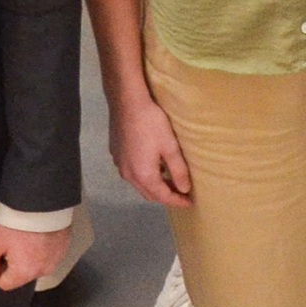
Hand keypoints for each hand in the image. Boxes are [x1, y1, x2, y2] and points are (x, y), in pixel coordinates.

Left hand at [0, 221, 70, 291]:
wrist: (43, 200)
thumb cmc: (15, 223)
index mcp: (25, 273)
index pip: (5, 283)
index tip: (1, 249)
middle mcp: (44, 271)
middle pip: (22, 274)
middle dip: (15, 261)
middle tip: (13, 239)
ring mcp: (57, 258)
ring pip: (36, 264)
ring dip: (30, 254)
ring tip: (27, 234)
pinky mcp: (65, 246)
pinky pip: (49, 254)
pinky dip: (43, 246)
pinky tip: (39, 231)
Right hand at [110, 89, 194, 207]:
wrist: (126, 103)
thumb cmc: (152, 124)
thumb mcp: (170, 147)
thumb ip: (178, 170)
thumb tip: (184, 189)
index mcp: (143, 175)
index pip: (162, 197)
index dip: (177, 201)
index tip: (190, 203)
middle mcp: (128, 175)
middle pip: (149, 194)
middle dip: (165, 196)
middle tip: (181, 193)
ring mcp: (119, 165)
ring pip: (139, 184)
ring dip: (154, 186)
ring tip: (169, 181)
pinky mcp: (115, 154)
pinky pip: (131, 173)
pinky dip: (144, 175)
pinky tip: (153, 166)